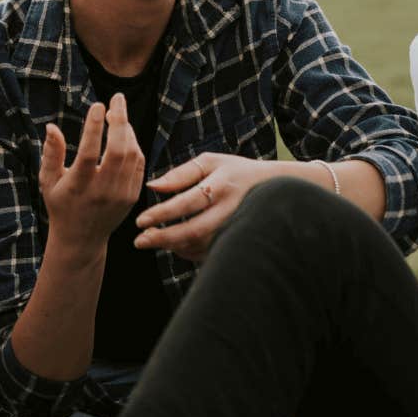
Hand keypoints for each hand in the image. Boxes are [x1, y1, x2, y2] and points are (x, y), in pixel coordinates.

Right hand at [39, 94, 144, 251]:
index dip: (94, 128)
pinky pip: (138, 165)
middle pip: (118, 151)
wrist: (81, 239)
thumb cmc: (60, 205)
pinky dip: (134, 145)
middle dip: (120, 120)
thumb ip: (51, 154)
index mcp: (78, 186)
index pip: (89, 153)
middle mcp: (102, 191)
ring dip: (127, 130)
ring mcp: (120, 194)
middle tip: (117, 97)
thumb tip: (51, 126)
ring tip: (117, 113)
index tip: (97, 104)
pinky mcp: (132, 196)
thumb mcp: (48, 181)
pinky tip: (125, 133)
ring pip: (132, 155)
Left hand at [134, 152, 281, 260]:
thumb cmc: (236, 171)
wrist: (278, 188)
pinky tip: (174, 245)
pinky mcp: (239, 242)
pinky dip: (188, 252)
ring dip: (173, 246)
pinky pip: (210, 254)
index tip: (140, 221)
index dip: (161, 214)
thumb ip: (180, 174)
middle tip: (139, 241)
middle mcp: (230, 210)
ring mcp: (237, 229)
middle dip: (163, 238)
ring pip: (201, 245)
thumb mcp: (210, 162)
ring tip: (153, 240)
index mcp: (222, 185)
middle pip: (193, 230)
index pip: (186, 202)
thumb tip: (152, 186)